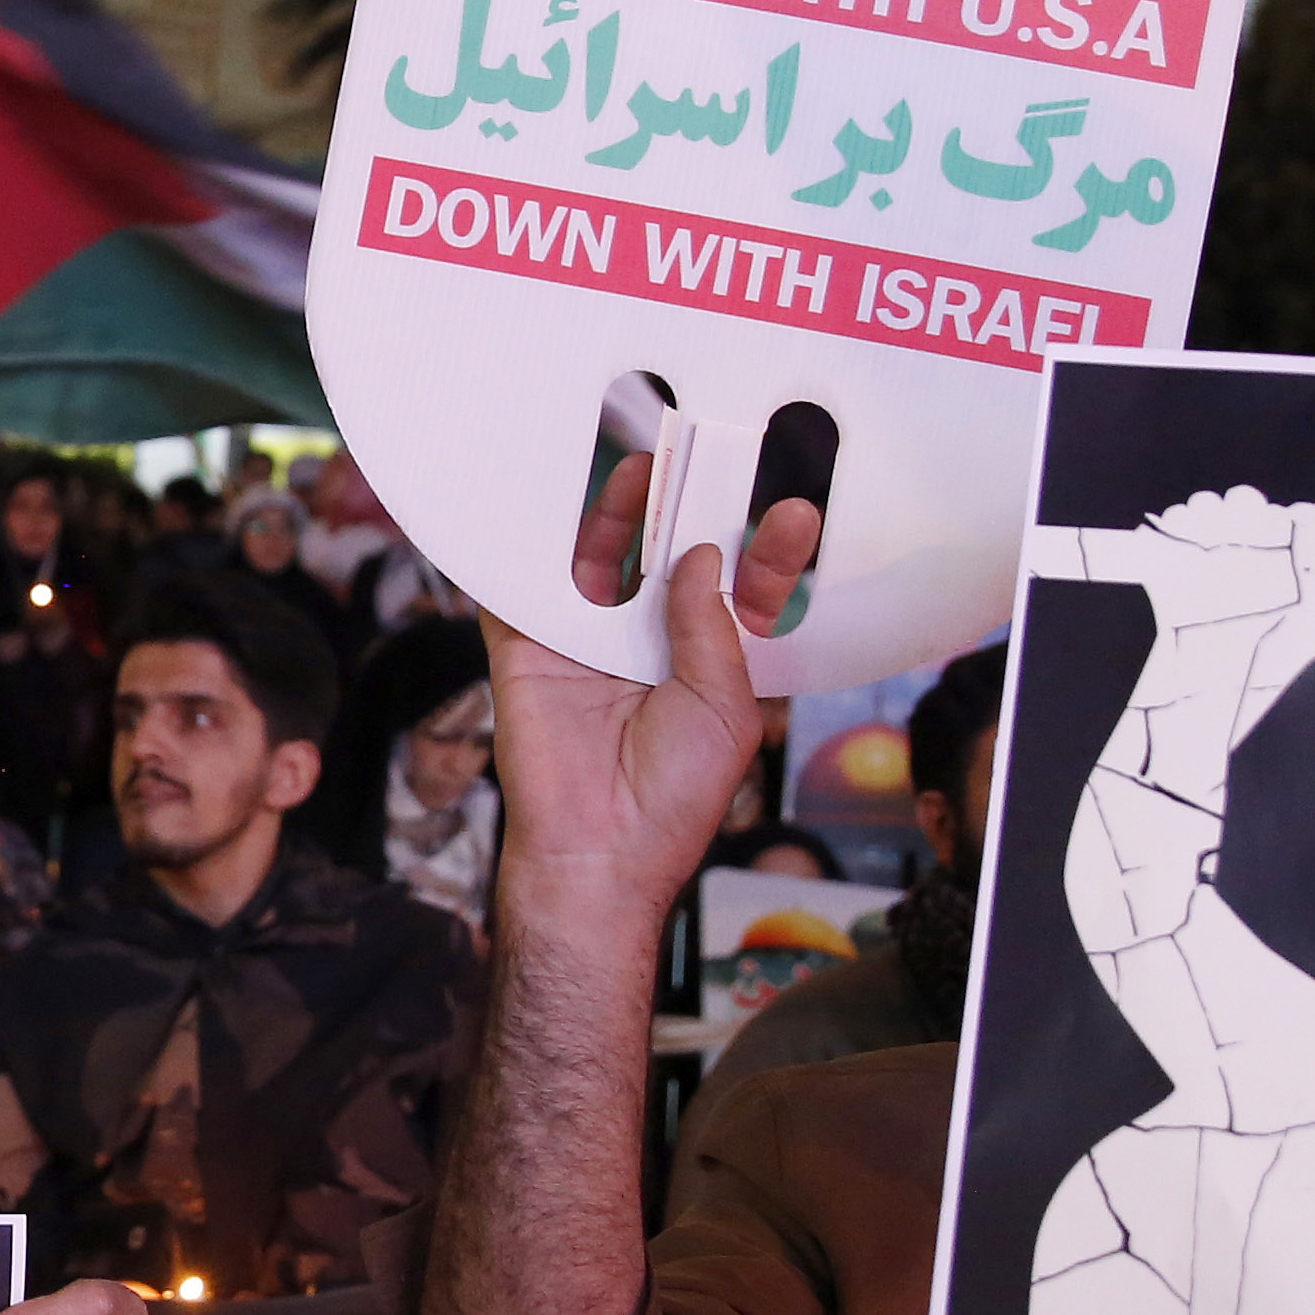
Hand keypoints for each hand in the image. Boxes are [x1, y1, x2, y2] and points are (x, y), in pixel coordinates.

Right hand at [489, 484, 817, 940]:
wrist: (593, 854)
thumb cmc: (673, 799)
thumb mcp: (726, 708)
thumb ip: (712, 628)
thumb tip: (698, 556)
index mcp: (705, 662)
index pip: (738, 590)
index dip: (764, 552)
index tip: (791, 514)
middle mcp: (646, 643)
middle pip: (664, 557)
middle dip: (683, 509)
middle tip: (699, 460)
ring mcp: (585, 641)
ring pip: (599, 558)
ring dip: (614, 511)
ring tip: (637, 469)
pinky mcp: (526, 647)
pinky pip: (523, 585)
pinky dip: (527, 543)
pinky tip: (549, 499)